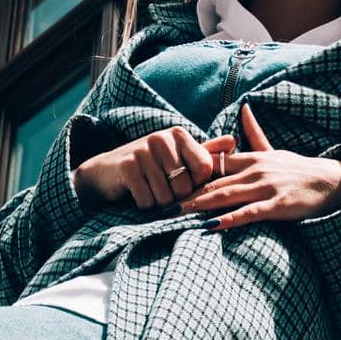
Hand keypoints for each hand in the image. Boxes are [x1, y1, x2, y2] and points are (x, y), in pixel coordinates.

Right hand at [72, 126, 236, 210]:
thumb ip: (205, 151)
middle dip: (174, 199)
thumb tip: (233, 141)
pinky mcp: (128, 167)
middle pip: (185, 188)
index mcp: (179, 134)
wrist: (107, 171)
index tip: (182, 183)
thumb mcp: (177, 156)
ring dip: (157, 204)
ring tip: (148, 191)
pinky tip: (136, 194)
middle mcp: (162, 137)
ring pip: (165, 198)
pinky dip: (143, 205)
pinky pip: (147, 201)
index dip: (196, 185)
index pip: (204, 169)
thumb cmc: (148, 166)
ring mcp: (143, 150)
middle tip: (160, 190)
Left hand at [177, 102, 340, 228]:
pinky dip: (229, 219)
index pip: (215, 164)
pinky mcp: (276, 205)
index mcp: (252, 158)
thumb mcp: (274, 150)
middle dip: (187, 192)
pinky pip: (248, 213)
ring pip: (226, 196)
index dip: (190, 173)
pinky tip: (211, 226)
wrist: (330, 183)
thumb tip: (243, 108)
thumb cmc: (298, 171)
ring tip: (177, 214)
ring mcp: (265, 188)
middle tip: (162, 203)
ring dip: (200, 205)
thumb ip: (254, 134)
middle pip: (214, 181)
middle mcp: (255, 170)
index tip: (168, 180)